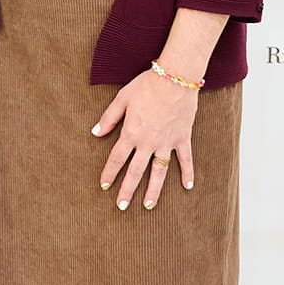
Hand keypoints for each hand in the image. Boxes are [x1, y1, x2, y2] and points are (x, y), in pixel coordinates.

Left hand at [93, 70, 197, 210]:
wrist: (175, 77)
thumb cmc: (147, 85)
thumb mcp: (122, 98)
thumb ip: (109, 118)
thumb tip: (95, 133)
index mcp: (131, 133)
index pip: (116, 159)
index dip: (109, 173)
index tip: (104, 186)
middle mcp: (148, 142)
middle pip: (136, 171)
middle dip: (127, 190)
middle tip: (121, 207)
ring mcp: (166, 142)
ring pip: (159, 171)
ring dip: (154, 190)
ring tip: (148, 205)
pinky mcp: (182, 138)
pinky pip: (185, 159)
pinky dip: (187, 172)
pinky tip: (187, 187)